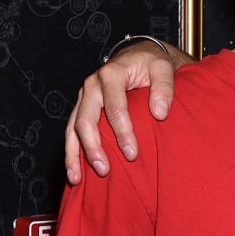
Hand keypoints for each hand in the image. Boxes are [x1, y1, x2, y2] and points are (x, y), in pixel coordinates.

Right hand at [64, 39, 192, 183]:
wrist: (138, 56)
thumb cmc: (151, 63)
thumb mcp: (163, 67)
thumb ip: (164, 87)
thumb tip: (159, 113)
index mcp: (111, 74)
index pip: (114, 107)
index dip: (122, 131)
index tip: (132, 154)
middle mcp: (92, 85)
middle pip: (86, 120)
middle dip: (94, 147)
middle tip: (105, 170)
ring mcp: (84, 97)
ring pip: (72, 128)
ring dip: (74, 154)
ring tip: (78, 179)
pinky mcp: (82, 107)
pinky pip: (70, 132)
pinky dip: (70, 152)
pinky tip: (74, 172)